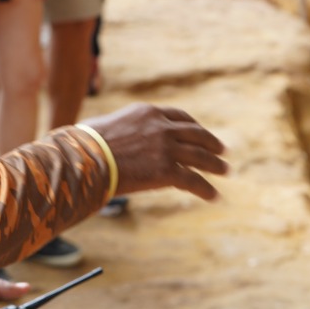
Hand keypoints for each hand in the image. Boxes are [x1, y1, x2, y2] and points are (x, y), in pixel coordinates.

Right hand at [83, 103, 229, 201]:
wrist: (85, 158)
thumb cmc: (84, 145)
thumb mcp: (105, 126)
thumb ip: (118, 130)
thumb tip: (102, 137)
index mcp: (148, 112)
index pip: (179, 116)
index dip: (193, 126)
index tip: (201, 133)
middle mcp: (161, 127)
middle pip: (195, 134)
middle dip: (211, 143)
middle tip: (222, 150)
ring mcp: (166, 148)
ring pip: (200, 156)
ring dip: (215, 165)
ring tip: (225, 171)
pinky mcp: (167, 170)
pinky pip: (193, 180)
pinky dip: (206, 189)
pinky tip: (214, 196)